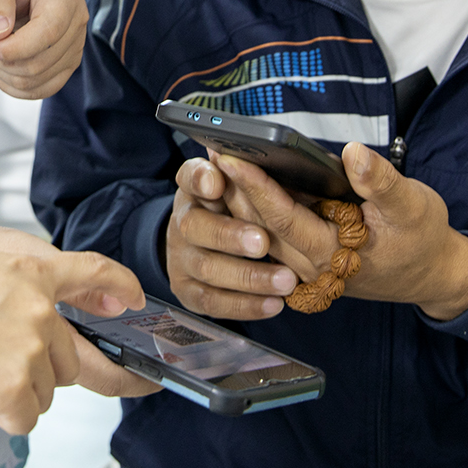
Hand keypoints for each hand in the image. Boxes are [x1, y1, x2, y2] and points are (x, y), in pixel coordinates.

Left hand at [0, 0, 86, 99]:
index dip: (16, 48)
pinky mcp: (68, 62)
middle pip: (45, 60)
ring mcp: (76, 43)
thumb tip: (0, 32)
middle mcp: (78, 18)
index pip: (48, 32)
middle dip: (8, 64)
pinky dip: (19, 88)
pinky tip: (1, 73)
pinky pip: (46, 88)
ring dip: (10, 77)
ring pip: (44, 79)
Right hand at [0, 247, 154, 432]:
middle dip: (40, 369)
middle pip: (69, 360)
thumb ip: (26, 285)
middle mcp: (41, 309)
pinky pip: (25, 418)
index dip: (119, 287)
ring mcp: (30, 348)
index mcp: (31, 271)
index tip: (131, 301)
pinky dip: (0, 413)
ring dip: (16, 391)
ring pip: (46, 392)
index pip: (93, 273)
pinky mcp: (14, 385)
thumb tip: (53, 316)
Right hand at [164, 158, 298, 320]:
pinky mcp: (187, 290)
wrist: (201, 246)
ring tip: (286, 280)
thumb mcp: (243, 188)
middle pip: (195, 226)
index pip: (190, 176)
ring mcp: (181, 257)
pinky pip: (213, 302)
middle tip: (264, 241)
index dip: (201, 179)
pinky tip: (274, 303)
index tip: (218, 182)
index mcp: (195, 188)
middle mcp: (183, 220)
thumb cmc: (234, 211)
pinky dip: (245, 305)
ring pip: (208, 268)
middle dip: (230, 235)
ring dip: (249, 276)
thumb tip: (284, 162)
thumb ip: (256, 176)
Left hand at [211, 143, 467, 319]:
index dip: (255, 185)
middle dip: (234, 188)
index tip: (230, 156)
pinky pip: (269, 236)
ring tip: (215, 162)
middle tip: (210, 151)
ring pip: (259, 233)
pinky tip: (236, 183)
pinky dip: (252, 211)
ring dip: (237, 200)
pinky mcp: (304, 259)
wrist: (431, 274)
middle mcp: (310, 264)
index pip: (282, 217)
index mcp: (333, 252)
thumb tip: (353, 153)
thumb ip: (381, 182)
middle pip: (259, 226)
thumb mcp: (413, 205)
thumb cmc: (422, 236)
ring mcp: (304, 266)